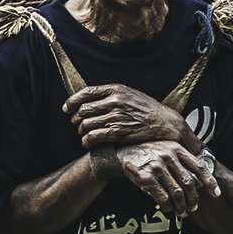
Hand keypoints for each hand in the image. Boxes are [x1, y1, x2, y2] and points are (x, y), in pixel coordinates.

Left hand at [63, 84, 195, 149]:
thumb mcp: (130, 94)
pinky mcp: (118, 132)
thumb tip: (91, 100)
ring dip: (81, 132)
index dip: (72, 101)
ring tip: (84, 136)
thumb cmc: (147, 110)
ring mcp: (116, 116)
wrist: (165, 123)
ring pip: (86, 124)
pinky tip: (88, 144)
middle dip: (76, 120)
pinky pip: (94, 136)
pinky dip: (87, 141)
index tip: (66, 109)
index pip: (86, 93)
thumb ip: (112, 95)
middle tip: (77, 125)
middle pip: (83, 110)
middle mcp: (115, 101)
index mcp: (116, 89)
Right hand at [116, 141, 220, 215]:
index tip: (216, 193)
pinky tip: (167, 209)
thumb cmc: (148, 153)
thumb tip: (200, 183)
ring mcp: (157, 167)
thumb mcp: (167, 151)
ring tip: (180, 212)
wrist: (122, 153)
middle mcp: (169, 157)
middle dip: (193, 200)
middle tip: (192, 208)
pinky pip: (163, 197)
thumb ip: (184, 164)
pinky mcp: (146, 178)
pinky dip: (167, 207)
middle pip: (189, 183)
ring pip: (177, 193)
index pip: (199, 167)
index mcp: (177, 149)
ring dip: (181, 206)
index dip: (210, 182)